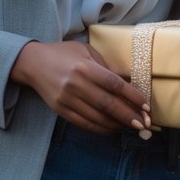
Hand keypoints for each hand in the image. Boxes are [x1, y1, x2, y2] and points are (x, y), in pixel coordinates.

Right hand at [10, 41, 150, 134]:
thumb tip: (125, 85)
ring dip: (117, 124)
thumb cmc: (63, 53)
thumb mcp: (85, 50)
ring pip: (97, 117)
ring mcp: (67, 99)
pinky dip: (101, 128)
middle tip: (145, 124)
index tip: (147, 106)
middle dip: (129, 116)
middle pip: (108, 104)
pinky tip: (113, 128)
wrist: (33, 63)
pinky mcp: (60, 110)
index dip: (133, 96)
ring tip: (132, 127)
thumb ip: (104, 67)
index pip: (114, 84)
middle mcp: (76, 84)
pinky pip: (84, 123)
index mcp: (85, 67)